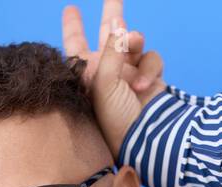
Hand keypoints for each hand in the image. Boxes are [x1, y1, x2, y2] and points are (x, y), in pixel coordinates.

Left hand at [62, 2, 165, 160]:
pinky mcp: (150, 76)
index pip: (76, 46)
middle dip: (112, 13)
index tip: (70, 9)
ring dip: (133, 39)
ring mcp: (130, 73)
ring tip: (132, 42)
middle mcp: (107, 71)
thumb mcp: (104, 83)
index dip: (73, 27)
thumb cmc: (115, 118)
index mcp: (88, 74)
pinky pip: (151, 57)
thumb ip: (111, 50)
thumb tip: (120, 25)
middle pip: (108, 35)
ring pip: (133, 41)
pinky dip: (149, 67)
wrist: (144, 139)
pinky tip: (143, 83)